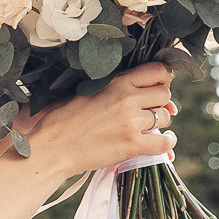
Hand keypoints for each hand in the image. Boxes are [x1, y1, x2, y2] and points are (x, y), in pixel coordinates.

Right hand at [24, 63, 176, 177]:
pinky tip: (162, 142)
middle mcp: (127, 98)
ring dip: (159, 123)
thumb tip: (141, 90)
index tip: (156, 87)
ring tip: (145, 128)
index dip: (161, 79)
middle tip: (148, 111)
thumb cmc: (62, 120)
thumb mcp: (84, 91)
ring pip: (165, 117)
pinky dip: (167, 143)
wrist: (51, 148)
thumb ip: (113, 87)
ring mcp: (131, 122)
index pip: (158, 70)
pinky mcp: (131, 145)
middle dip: (159, 103)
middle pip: (165, 94)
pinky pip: (164, 143)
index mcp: (116, 82)